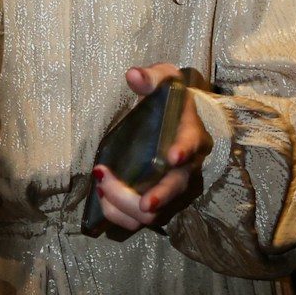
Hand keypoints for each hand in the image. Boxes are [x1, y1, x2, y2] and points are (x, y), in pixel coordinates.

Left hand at [91, 63, 213, 235]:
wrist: (176, 120)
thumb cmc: (169, 100)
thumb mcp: (164, 81)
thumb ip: (151, 77)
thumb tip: (132, 75)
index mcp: (191, 134)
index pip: (193, 144)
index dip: (184, 150)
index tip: (172, 156)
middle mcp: (187, 167)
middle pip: (175, 189)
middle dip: (157, 196)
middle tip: (133, 199)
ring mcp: (172, 188)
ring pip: (156, 212)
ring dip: (127, 206)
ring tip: (103, 188)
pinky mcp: (156, 201)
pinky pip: (138, 219)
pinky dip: (119, 213)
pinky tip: (102, 198)